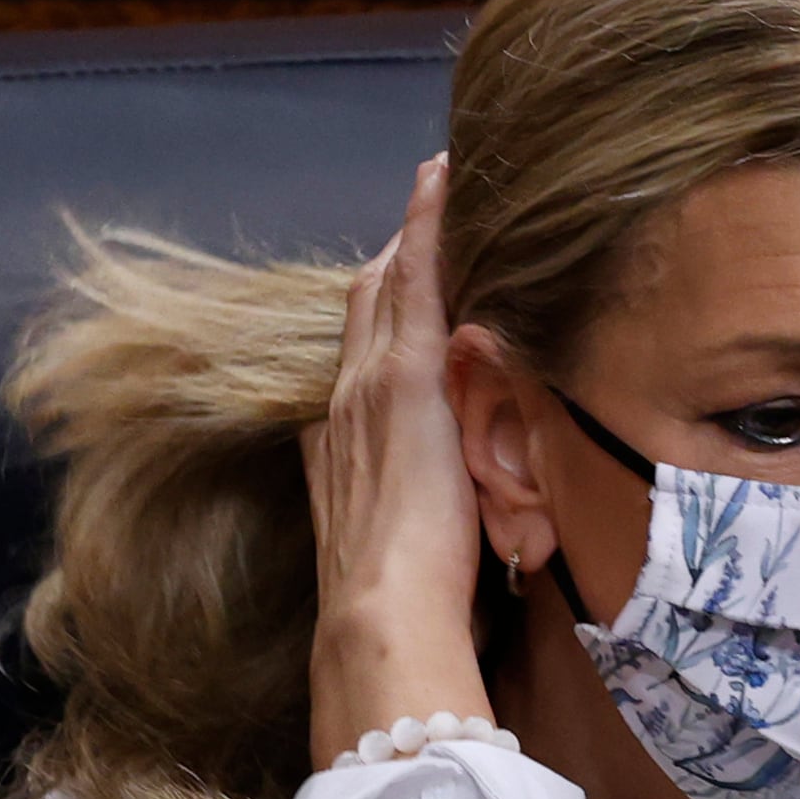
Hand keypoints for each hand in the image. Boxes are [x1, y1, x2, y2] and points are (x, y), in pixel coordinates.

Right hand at [301, 156, 494, 766]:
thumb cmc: (402, 606)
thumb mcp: (405, 549)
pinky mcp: (409, 376)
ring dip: (414, 233)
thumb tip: (456, 520)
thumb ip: (422, 521)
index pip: (366, 358)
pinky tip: (444, 184)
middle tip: (429, 204)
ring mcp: (372, 384)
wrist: (379, 616)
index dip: (384, 315)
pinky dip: (428, 229)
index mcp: (344, 445)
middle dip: (397, 258)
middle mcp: (346, 402)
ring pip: (390, 286)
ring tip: (440, 182)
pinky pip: (418, 280)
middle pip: (368, 308)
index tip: (403, 280)